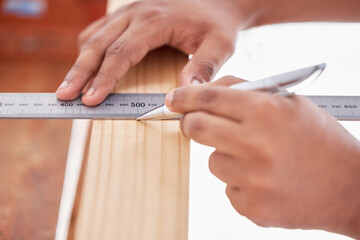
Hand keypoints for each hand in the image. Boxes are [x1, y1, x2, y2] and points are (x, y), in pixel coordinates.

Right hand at [56, 0, 251, 105]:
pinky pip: (99, 30)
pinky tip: (84, 66)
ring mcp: (129, 12)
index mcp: (155, 21)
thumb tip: (183, 92)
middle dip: (80, 73)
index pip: (122, 52)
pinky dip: (88, 49)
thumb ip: (204, 67)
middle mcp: (136, 13)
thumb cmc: (216, 24)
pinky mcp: (128, 16)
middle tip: (64, 96)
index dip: (104, 78)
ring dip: (79, 62)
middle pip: (98, 44)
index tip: (91, 99)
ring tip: (69, 87)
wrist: (216, 2)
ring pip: (94, 36)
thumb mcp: (220, 45)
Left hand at [165, 76, 359, 237]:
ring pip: (212, 161)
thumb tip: (206, 91)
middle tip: (195, 123)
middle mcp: (255, 144)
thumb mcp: (289, 103)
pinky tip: (265, 179)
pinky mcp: (249, 205)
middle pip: (196, 128)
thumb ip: (246, 92)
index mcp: (266, 112)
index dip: (184, 97)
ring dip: (225, 156)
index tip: (173, 99)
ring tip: (257, 159)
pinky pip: (227, 187)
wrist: (349, 187)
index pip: (208, 99)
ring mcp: (251, 179)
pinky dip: (239, 181)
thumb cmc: (319, 140)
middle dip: (190, 123)